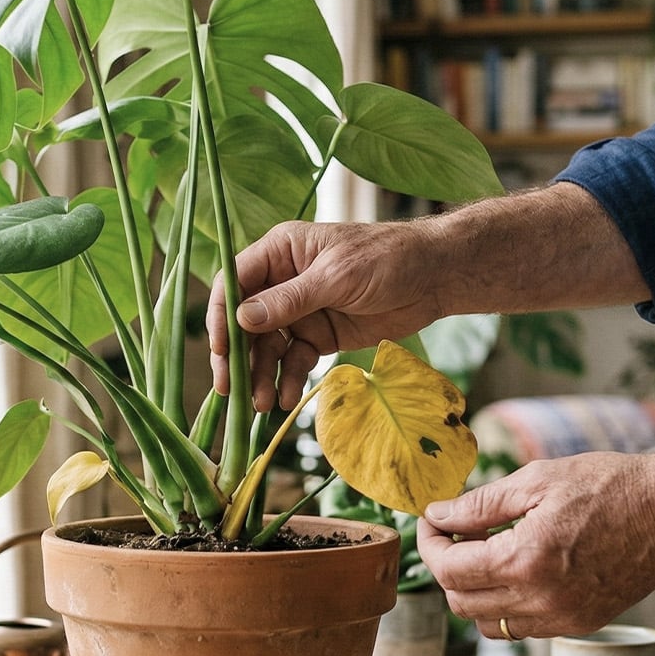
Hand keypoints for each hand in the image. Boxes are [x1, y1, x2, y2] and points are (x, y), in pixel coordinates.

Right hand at [208, 219, 446, 410]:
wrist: (434, 278)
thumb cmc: (387, 258)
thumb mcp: (337, 276)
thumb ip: (290, 299)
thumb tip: (242, 318)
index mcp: (279, 252)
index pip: (233, 283)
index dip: (220, 316)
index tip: (220, 350)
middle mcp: (281, 281)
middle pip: (244, 322)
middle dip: (237, 356)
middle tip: (229, 389)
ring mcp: (298, 311)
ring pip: (266, 347)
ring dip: (261, 375)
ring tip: (262, 404)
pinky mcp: (317, 335)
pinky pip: (293, 360)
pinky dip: (288, 379)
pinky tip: (287, 398)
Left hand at [416, 449, 654, 640]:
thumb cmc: (608, 486)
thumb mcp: (536, 480)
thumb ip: (479, 504)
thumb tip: (438, 515)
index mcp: (525, 560)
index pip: (449, 570)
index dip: (429, 545)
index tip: (431, 521)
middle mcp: (541, 600)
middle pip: (461, 602)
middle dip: (446, 567)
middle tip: (453, 534)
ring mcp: (563, 618)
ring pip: (487, 623)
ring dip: (472, 592)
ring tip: (482, 553)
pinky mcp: (581, 624)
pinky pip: (522, 628)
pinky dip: (505, 605)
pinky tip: (515, 570)